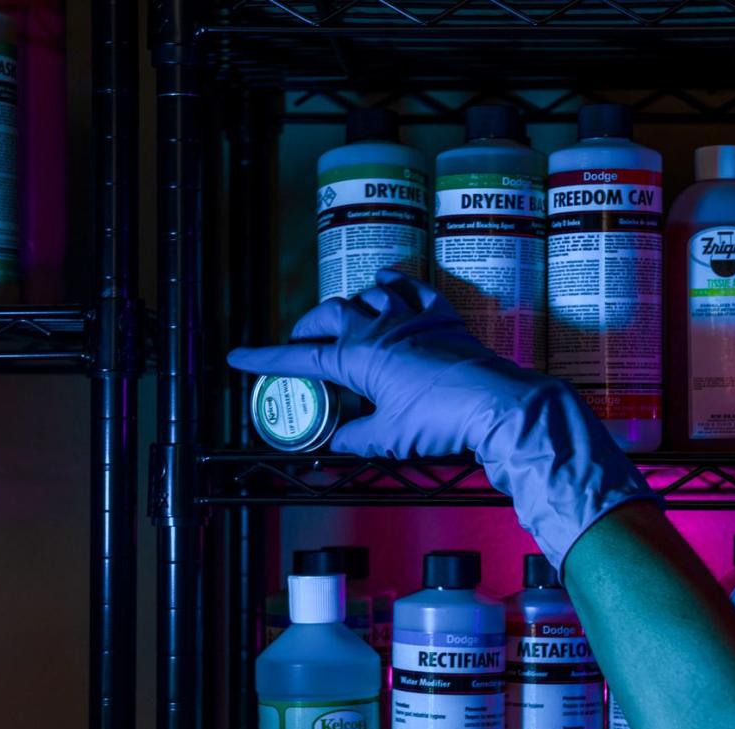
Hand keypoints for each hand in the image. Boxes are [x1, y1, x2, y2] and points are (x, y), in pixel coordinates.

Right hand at [227, 270, 657, 573]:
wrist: (497, 403)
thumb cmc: (439, 420)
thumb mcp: (389, 438)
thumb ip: (357, 436)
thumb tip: (339, 440)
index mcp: (358, 354)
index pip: (300, 356)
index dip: (265, 358)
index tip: (237, 358)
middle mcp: (379, 326)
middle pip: (329, 315)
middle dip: (306, 328)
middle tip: (296, 344)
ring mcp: (412, 316)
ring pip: (367, 295)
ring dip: (347, 304)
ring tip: (338, 315)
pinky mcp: (442, 317)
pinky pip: (412, 288)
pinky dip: (394, 284)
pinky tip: (386, 283)